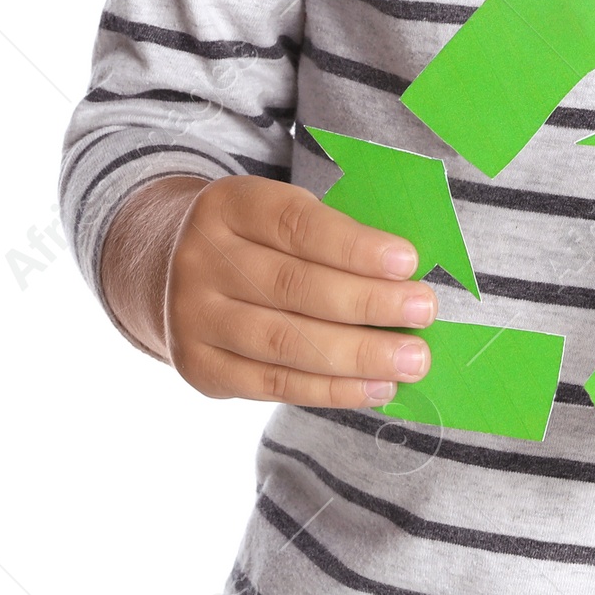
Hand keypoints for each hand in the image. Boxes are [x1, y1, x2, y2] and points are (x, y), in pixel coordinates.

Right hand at [102, 173, 436, 407]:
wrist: (170, 269)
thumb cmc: (257, 237)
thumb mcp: (278, 211)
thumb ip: (332, 233)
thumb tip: (407, 274)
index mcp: (231, 204)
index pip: (298, 224)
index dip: (355, 246)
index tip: (409, 261)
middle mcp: (202, 259)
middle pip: (294, 287)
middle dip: (368, 303)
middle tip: (424, 312)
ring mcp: (193, 317)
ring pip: (285, 343)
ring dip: (357, 356)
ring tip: (411, 360)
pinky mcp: (199, 368)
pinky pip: (273, 385)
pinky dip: (330, 390)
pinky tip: (375, 387)